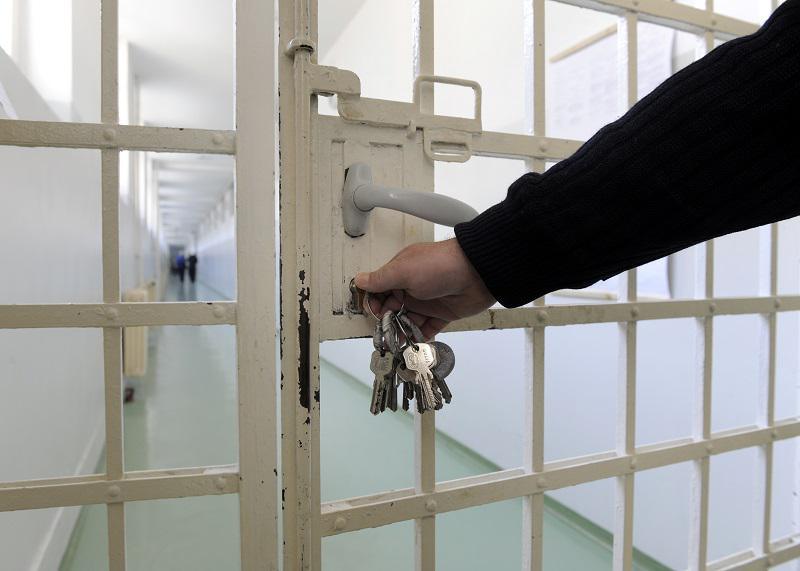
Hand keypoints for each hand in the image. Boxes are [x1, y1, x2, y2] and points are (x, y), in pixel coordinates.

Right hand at [354, 238, 494, 338]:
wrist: (477, 272)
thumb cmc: (439, 265)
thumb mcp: (403, 271)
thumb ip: (380, 280)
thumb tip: (359, 280)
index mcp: (401, 272)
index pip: (380, 289)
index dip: (374, 303)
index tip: (372, 314)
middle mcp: (412, 287)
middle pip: (392, 308)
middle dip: (386, 321)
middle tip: (384, 334)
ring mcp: (428, 301)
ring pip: (408, 321)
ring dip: (401, 332)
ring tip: (396, 345)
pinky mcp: (442, 314)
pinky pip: (427, 328)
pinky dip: (419, 337)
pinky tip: (413, 346)